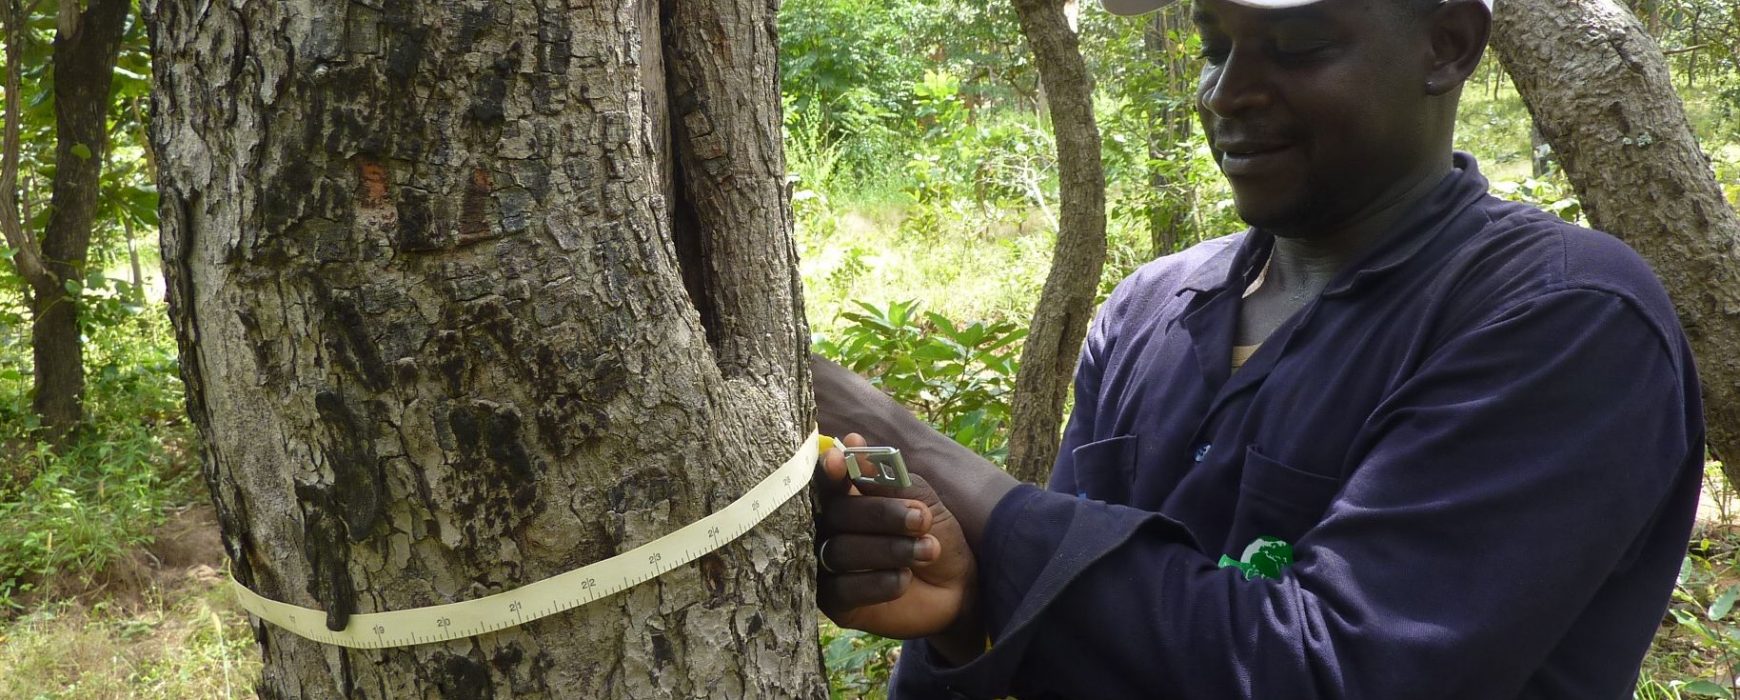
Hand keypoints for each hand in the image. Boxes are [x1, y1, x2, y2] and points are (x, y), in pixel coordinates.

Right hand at [814, 433, 976, 639]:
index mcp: (847, 498)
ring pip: (840, 551)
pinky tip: (904, 579)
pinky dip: (877, 582)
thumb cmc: (936, 535)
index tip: (838, 462)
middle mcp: (830, 530)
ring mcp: (829, 566)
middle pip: (836, 514)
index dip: (830, 472)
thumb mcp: (920, 500)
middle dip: (880, 514)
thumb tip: (853, 442)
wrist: (959, 587)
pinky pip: (843, 590)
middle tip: (920, 519)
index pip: (827, 481)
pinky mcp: (837, 603)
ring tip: (928, 550)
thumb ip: (887, 478)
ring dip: (888, 549)